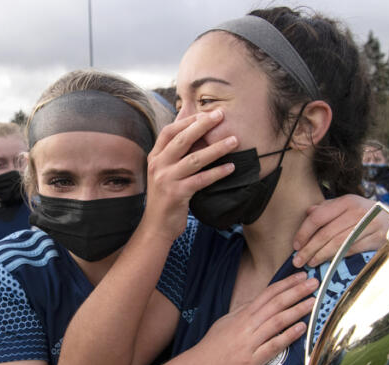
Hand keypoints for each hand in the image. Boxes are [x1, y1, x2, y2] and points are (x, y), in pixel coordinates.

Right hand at [144, 110, 237, 240]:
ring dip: (217, 148)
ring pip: (195, 159)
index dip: (188, 120)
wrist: (156, 227)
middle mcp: (158, 165)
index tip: (206, 113)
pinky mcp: (177, 194)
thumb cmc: (165, 197)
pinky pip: (201, 180)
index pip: (169, 131)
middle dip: (203, 125)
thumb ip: (173, 150)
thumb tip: (184, 123)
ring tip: (234, 141)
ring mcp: (166, 180)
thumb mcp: (163, 171)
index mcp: (155, 157)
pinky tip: (230, 167)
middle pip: (182, 140)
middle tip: (221, 115)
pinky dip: (217, 172)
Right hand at [186, 272, 317, 364]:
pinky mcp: (253, 359)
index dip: (286, 283)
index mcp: (242, 314)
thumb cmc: (213, 345)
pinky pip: (274, 345)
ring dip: (297, 310)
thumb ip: (244, 311)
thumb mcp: (227, 321)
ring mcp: (251, 341)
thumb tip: (258, 301)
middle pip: (276, 303)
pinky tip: (301, 328)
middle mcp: (248, 324)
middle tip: (314, 282)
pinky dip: (288, 335)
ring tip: (313, 301)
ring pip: (277, 321)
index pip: (268, 293)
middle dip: (296, 291)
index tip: (301, 275)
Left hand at [292, 194, 388, 267]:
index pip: (318, 217)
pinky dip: (336, 258)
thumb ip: (327, 208)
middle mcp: (357, 212)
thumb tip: (308, 211)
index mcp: (347, 201)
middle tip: (298, 261)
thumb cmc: (364, 214)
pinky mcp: (377, 239)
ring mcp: (368, 226)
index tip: (296, 245)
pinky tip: (326, 263)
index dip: (304, 232)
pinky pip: (351, 250)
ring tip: (309, 263)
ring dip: (320, 256)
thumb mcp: (347, 206)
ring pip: (337, 244)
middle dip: (309, 249)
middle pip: (326, 233)